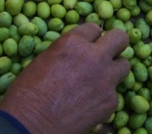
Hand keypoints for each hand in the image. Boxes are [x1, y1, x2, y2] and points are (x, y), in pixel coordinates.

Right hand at [0, 23, 129, 133]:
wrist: (31, 125)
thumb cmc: (27, 94)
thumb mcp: (43, 60)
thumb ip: (66, 51)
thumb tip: (77, 52)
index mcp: (74, 43)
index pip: (94, 28)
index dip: (91, 37)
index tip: (89, 44)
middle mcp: (94, 57)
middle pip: (120, 38)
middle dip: (115, 43)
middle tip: (107, 52)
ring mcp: (106, 79)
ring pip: (124, 66)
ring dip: (114, 69)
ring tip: (100, 79)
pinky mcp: (111, 101)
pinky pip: (115, 93)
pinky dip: (105, 96)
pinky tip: (90, 102)